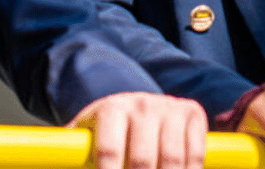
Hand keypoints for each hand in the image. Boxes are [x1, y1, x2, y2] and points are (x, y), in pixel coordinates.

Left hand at [68, 92, 206, 168]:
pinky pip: (195, 153)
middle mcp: (141, 104)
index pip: (109, 151)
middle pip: (142, 160)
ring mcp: (169, 107)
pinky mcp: (193, 113)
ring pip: (172, 159)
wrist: (135, 105)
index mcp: (110, 109)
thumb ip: (68, 154)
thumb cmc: (104, 132)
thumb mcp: (84, 140)